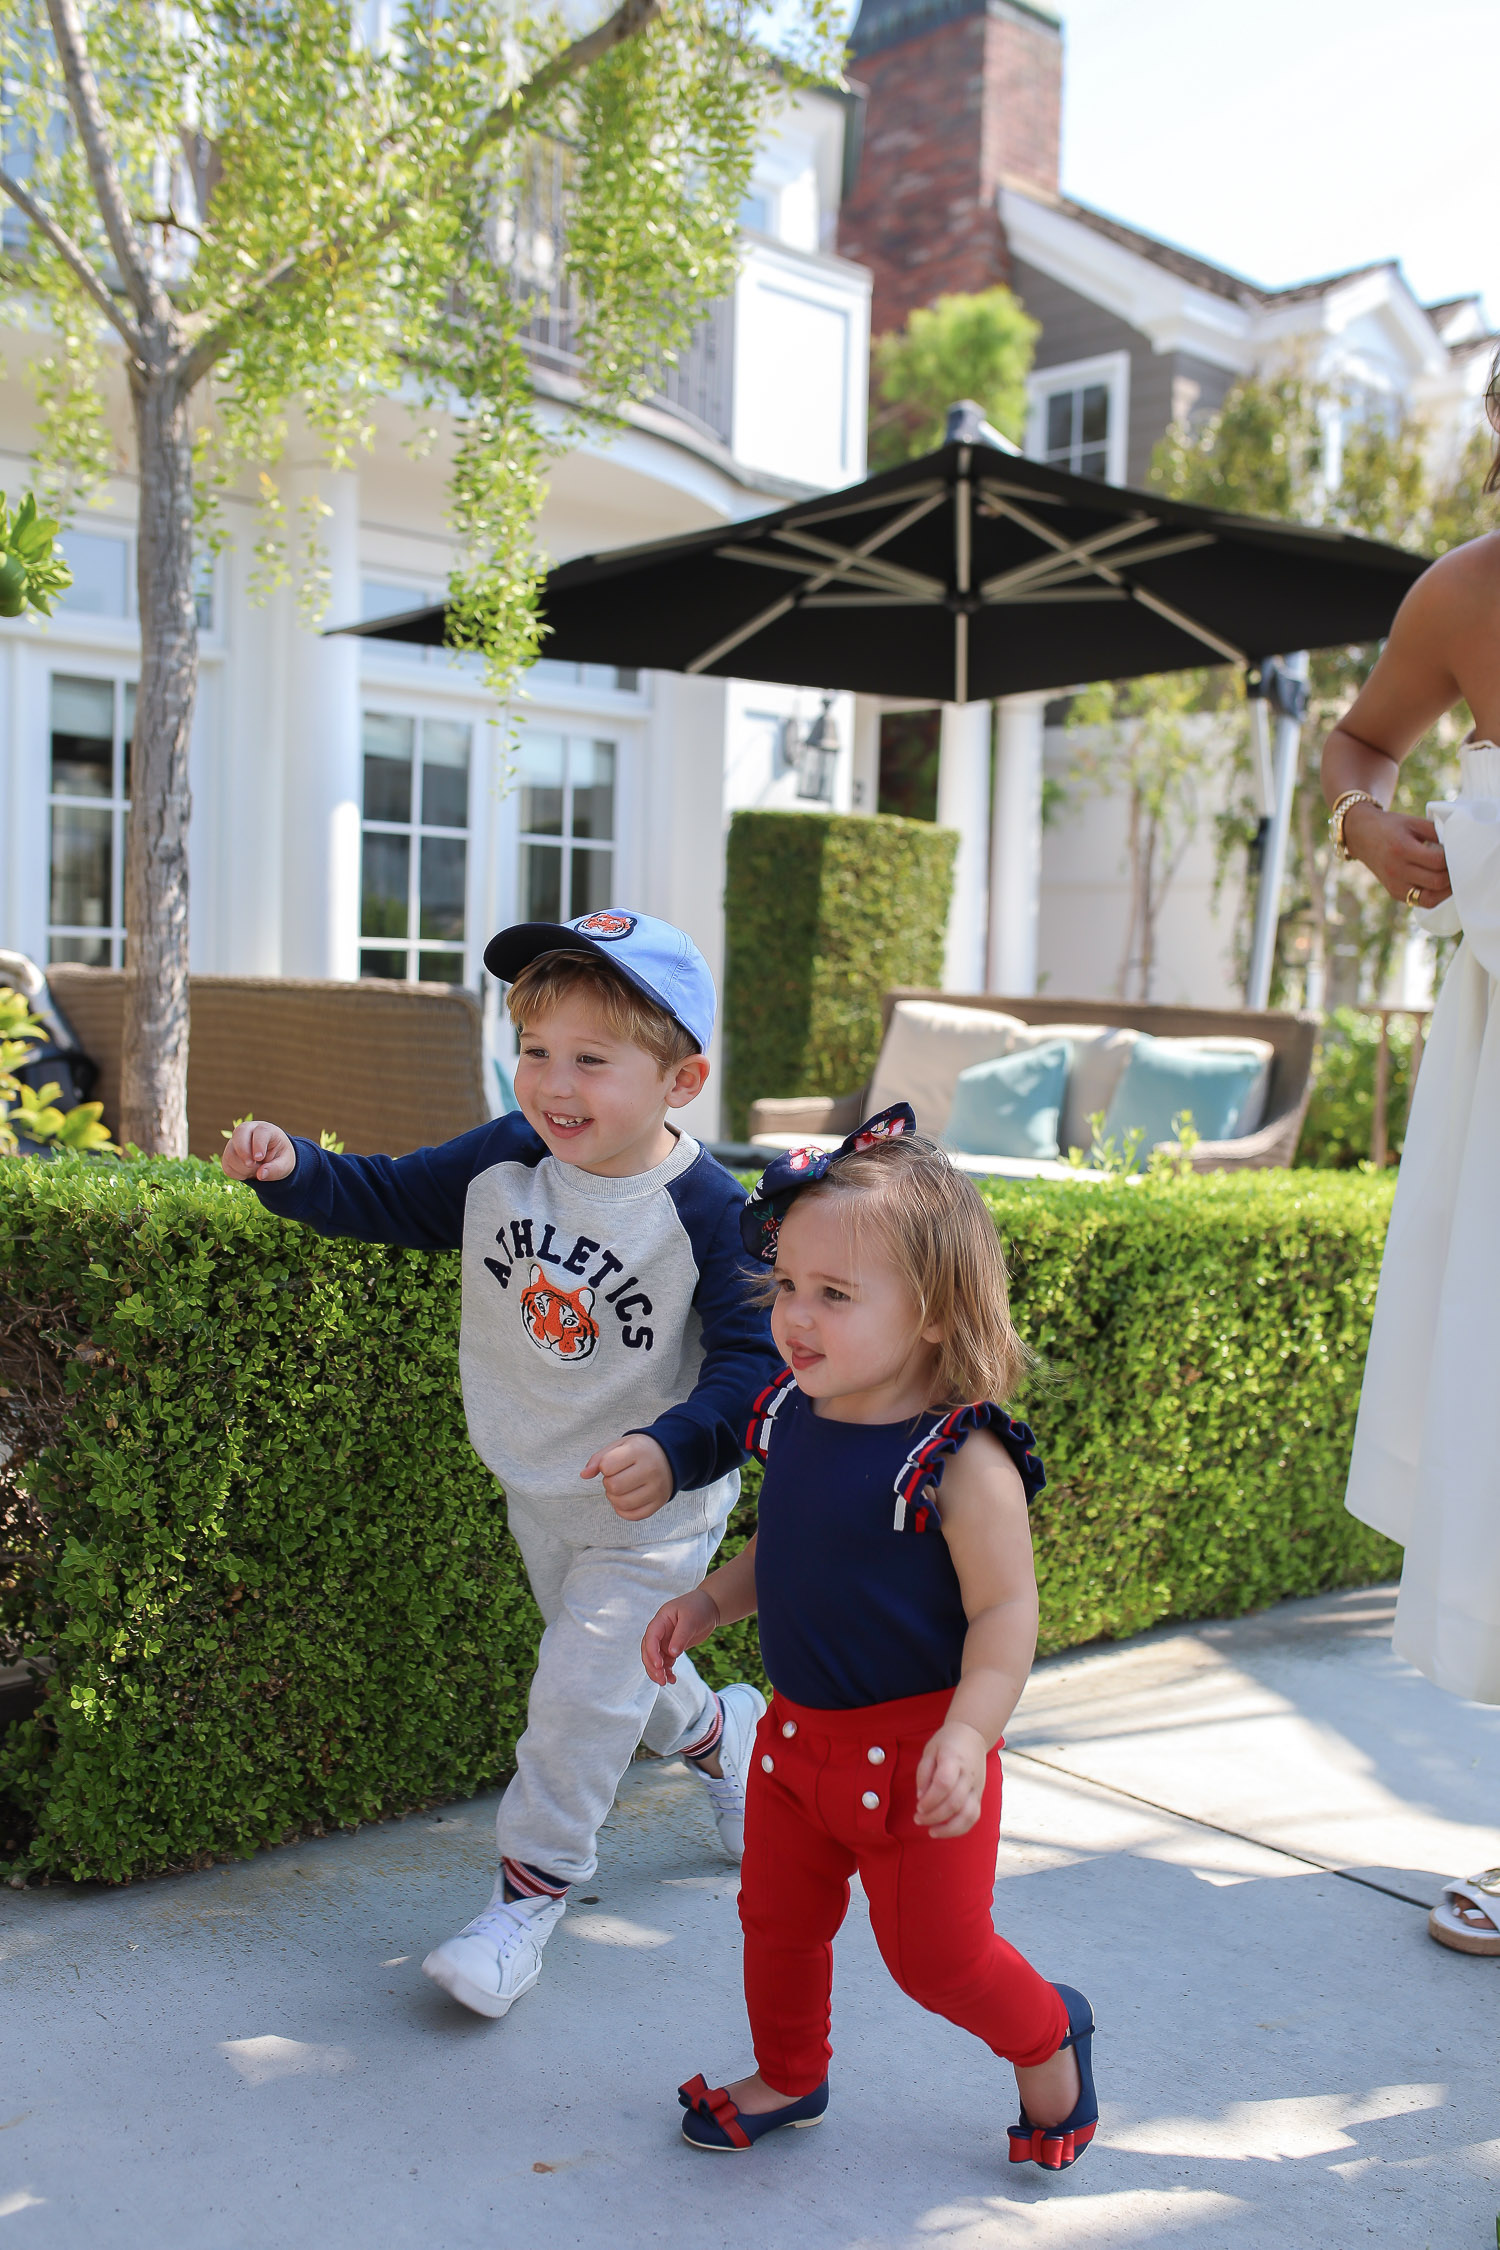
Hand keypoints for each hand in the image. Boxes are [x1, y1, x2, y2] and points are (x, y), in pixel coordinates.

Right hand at [221, 1119, 295, 1182]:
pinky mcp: (228, 1153)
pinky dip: (237, 1174)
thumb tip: (260, 1175)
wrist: (270, 1159)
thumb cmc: (279, 1157)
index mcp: (266, 1129)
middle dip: (243, 1152)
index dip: (258, 1145)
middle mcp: (248, 1131)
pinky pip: (226, 1165)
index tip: (259, 1158)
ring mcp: (236, 1141)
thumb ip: (276, 1169)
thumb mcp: (285, 1164)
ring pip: (230, 1153)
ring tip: (255, 1169)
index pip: (260, 1132)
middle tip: (251, 1165)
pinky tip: (247, 1173)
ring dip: (242, 1167)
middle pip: (239, 1134)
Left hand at [581, 1431, 673, 1519]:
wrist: (670, 1455)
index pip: (607, 1466)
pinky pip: (634, 1515)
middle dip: (608, 1483)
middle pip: (614, 1487)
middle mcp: (651, 1469)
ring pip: (623, 1503)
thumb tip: (584, 1475)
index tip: (611, 1464)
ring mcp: (657, 1488)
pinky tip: (625, 1499)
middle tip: (615, 1477)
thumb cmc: (640, 1450)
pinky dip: (623, 1510)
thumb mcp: (620, 1445)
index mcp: (639, 1451)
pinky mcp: (659, 1502)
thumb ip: (599, 1458)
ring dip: (614, 1498)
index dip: (603, 1467)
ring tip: (620, 1488)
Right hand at [642, 1588, 720, 1684]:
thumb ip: (681, 1636)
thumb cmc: (699, 1608)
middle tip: (661, 1679)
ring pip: (655, 1658)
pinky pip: (665, 1661)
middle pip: (648, 1650)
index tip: (659, 1665)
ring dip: (658, 1671)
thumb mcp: (691, 1620)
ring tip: (666, 1682)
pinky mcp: (672, 1647)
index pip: (651, 1637)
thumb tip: (672, 1654)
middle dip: (652, 1665)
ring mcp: (665, 1640)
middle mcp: (660, 1631)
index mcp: (661, 1620)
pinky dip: (667, 1671)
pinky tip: (672, 1679)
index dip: (652, 1652)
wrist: (709, 1607)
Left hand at [914, 1719, 988, 1838]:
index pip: (944, 1784)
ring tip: (931, 1831)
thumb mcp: (930, 1749)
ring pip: (968, 1815)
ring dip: (949, 1828)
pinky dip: (960, 1828)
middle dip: (934, 1816)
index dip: (930, 1800)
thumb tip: (921, 1797)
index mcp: (954, 1759)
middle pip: (954, 1803)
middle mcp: (968, 1775)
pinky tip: (945, 1830)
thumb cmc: (947, 1742)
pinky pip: (974, 1817)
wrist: (973, 1735)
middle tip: (918, 1819)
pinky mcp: (980, 1795)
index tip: (918, 1806)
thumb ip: (924, 1773)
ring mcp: (977, 1787)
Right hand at [1343, 802, 1450, 906]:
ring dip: (1445, 890)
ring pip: (1430, 898)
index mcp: (1401, 848)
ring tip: (1450, 878)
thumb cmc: (1391, 826)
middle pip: (1436, 881)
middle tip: (1457, 865)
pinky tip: (1438, 884)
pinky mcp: (1394, 893)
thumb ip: (1437, 833)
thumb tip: (1458, 848)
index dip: (1453, 858)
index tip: (1457, 852)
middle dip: (1452, 875)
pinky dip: (1434, 895)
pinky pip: (1420, 901)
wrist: (1362, 835)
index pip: (1438, 861)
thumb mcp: (1413, 822)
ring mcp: (1394, 885)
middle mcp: (1396, 870)